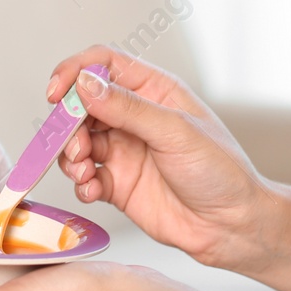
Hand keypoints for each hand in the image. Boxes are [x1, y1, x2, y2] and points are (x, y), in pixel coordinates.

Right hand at [46, 47, 285, 273]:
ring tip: (85, 169)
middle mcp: (135, 118)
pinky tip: (92, 188)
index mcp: (154, 91)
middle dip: (69, 122)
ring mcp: (124, 151)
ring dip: (71, 154)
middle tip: (74, 143)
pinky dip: (80, 182)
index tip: (57, 92)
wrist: (233, 226)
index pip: (104, 65)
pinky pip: (85, 176)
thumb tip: (85, 83)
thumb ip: (127, 108)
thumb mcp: (176, 132)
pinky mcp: (117, 184)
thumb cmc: (221, 171)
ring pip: (77, 141)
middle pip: (82, 104)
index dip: (76, 72)